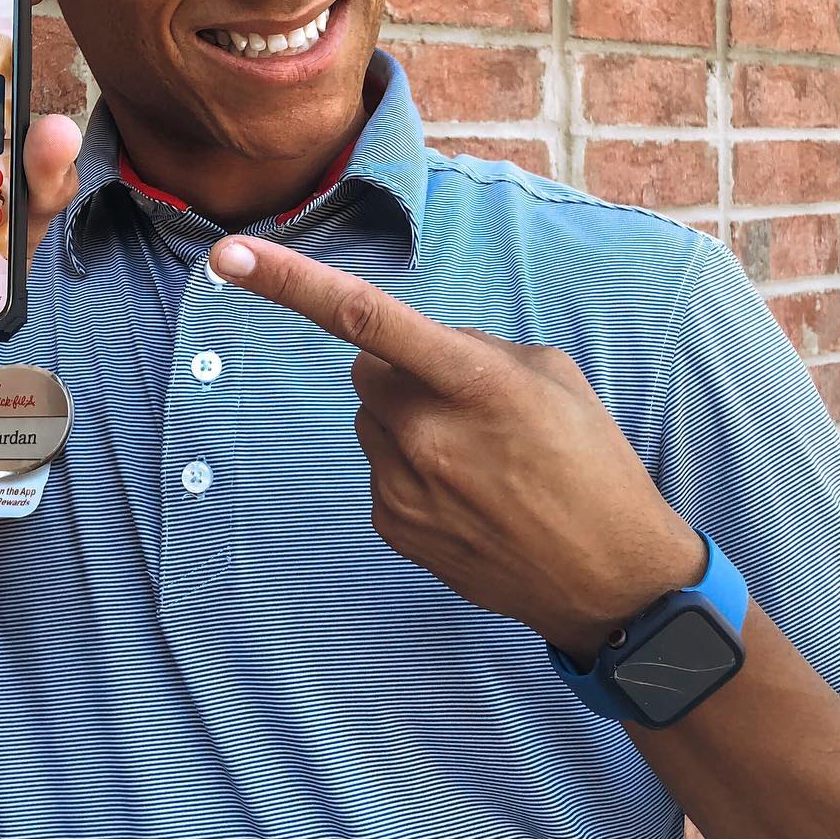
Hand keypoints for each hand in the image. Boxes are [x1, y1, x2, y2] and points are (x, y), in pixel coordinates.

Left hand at [207, 235, 705, 661]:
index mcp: (473, 383)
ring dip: (407, 422)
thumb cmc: (593, 466)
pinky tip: (466, 494)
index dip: (290, 281)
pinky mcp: (392, 526)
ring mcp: (403, 488)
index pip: (366, 318)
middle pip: (366, 369)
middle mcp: (426, 434)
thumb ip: (474, 348)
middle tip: (465, 403)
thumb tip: (418, 346)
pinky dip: (411, 469)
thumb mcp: (553, 377)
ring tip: (478, 457)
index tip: (229, 257)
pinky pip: (380, 469)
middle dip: (400, 371)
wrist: (611, 581)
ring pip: (372, 421)